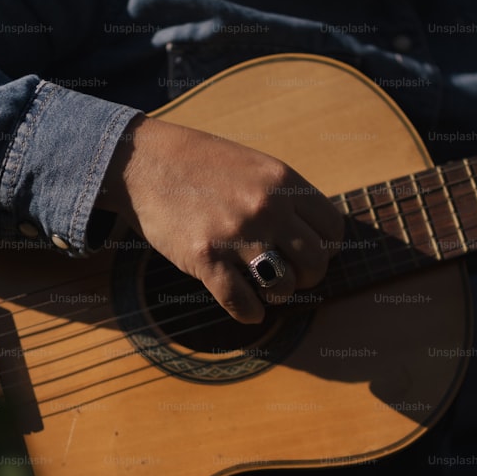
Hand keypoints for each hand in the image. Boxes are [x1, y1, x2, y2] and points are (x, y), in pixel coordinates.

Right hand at [98, 115, 343, 322]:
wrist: (144, 162)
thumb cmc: (200, 164)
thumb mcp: (254, 166)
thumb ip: (284, 195)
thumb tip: (312, 234)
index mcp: (283, 182)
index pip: (332, 229)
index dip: (326, 248)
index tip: (309, 253)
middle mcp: (266, 208)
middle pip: (315, 261)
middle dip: (309, 276)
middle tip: (292, 276)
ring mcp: (236, 235)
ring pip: (283, 285)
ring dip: (278, 294)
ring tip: (267, 289)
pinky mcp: (205, 258)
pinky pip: (240, 301)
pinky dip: (249, 313)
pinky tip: (249, 312)